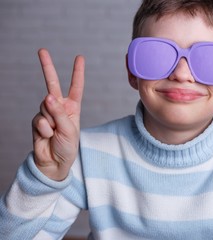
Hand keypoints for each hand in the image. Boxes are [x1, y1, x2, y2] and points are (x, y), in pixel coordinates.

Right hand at [32, 49, 84, 180]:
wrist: (54, 162)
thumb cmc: (67, 146)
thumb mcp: (69, 129)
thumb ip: (59, 112)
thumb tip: (48, 96)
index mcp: (73, 107)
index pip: (76, 87)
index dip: (77, 72)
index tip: (79, 57)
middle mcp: (59, 107)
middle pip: (52, 84)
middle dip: (47, 67)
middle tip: (42, 51)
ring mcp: (47, 113)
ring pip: (45, 107)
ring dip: (51, 121)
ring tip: (55, 133)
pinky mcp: (36, 121)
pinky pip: (39, 120)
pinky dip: (44, 129)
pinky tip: (47, 136)